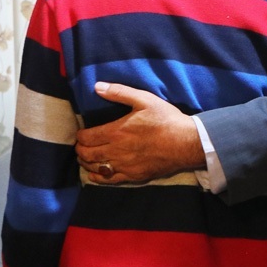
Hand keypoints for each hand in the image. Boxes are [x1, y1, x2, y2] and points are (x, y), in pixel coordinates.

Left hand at [74, 82, 203, 183]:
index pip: (87, 137)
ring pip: (96, 168)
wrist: (186, 143)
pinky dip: (98, 177)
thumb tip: (97, 86)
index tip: (81, 133)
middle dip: (80, 150)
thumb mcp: (144, 99)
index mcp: (117, 131)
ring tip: (85, 158)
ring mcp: (125, 165)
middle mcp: (117, 151)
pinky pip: (109, 180)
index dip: (80, 136)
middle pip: (88, 154)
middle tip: (80, 145)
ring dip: (86, 163)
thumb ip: (119, 92)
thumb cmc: (166, 119)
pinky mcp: (134, 176)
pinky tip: (95, 174)